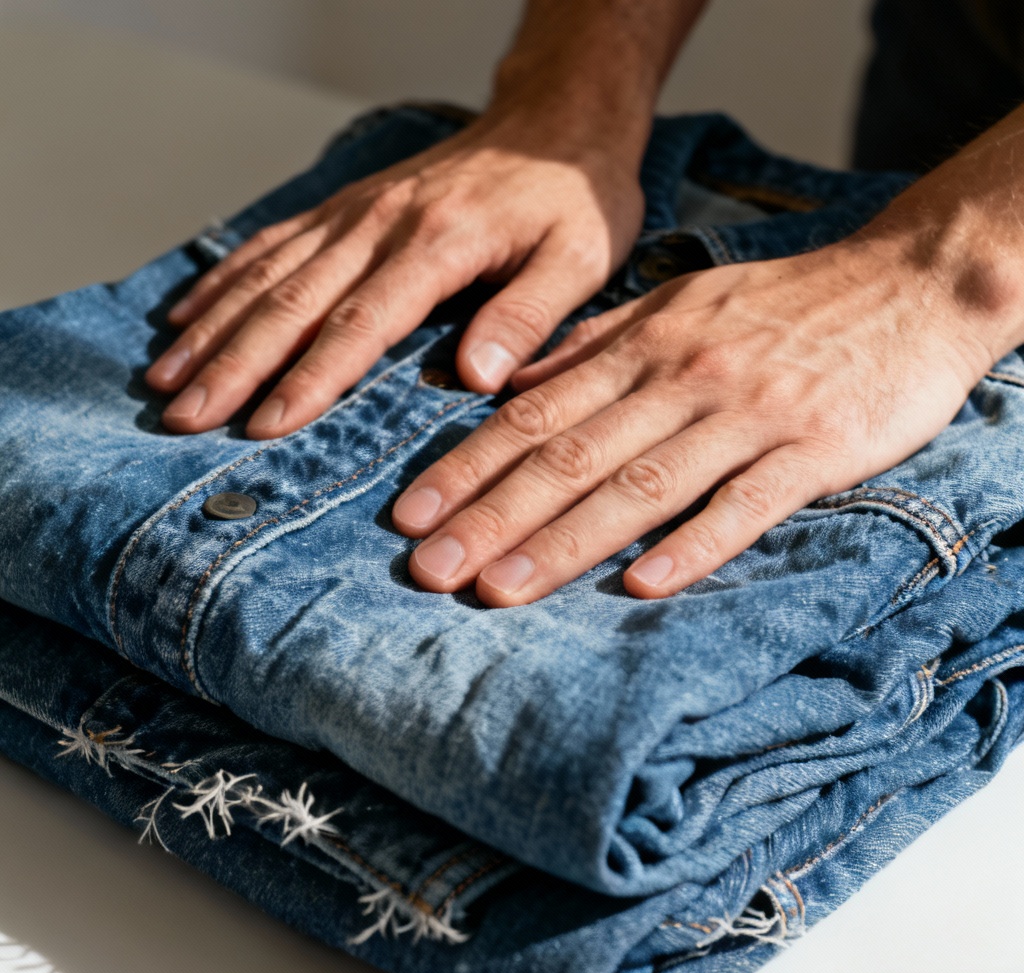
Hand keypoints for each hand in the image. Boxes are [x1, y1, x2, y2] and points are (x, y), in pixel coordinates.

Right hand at [145, 107, 644, 437]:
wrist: (555, 124)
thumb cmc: (572, 199)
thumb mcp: (578, 259)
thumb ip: (527, 315)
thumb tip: (476, 378)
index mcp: (437, 244)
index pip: (359, 324)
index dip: (309, 381)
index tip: (264, 428)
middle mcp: (381, 223)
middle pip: (293, 301)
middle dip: (235, 365)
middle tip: (184, 417)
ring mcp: (357, 211)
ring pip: (268, 272)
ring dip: (214, 328)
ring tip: (167, 378)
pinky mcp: (348, 206)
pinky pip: (273, 240)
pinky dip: (225, 278)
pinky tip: (189, 312)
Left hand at [392, 237, 995, 604]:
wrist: (907, 284)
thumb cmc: (780, 303)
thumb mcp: (677, 303)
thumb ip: (593, 347)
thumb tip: (513, 384)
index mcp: (643, 347)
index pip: (535, 418)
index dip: (468, 468)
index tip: (411, 516)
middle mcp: (681, 380)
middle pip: (571, 458)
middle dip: (492, 517)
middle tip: (429, 569)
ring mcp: (747, 415)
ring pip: (641, 485)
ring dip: (566, 542)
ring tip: (500, 590)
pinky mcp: (814, 449)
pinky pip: (745, 503)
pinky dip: (694, 544)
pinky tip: (643, 586)